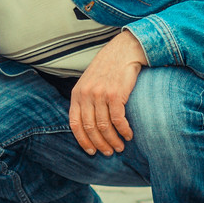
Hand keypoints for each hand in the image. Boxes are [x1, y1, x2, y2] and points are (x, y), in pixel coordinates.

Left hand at [69, 30, 147, 155]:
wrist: (124, 50)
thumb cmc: (107, 68)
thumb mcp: (89, 81)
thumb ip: (85, 99)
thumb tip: (88, 124)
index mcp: (76, 94)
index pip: (75, 124)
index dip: (82, 140)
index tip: (91, 151)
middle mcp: (86, 95)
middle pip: (90, 128)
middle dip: (99, 144)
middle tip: (108, 152)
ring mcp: (100, 94)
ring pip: (104, 126)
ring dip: (113, 140)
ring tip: (120, 147)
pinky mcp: (115, 94)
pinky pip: (118, 119)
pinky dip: (124, 131)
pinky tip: (129, 135)